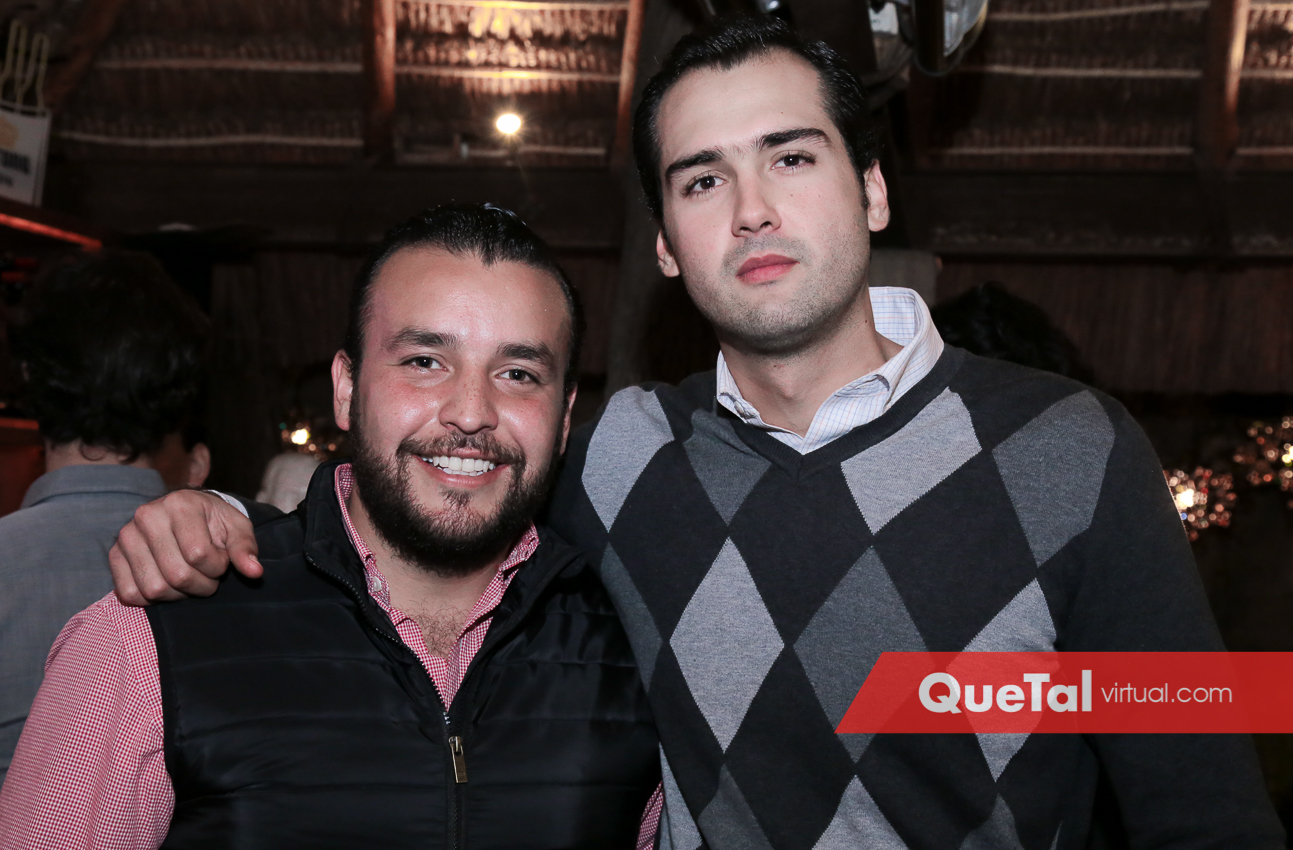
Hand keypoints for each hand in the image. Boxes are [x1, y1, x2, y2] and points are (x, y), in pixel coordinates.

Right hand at [109, 490, 260, 605]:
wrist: (186, 513)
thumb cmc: (214, 522)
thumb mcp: (237, 528)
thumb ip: (245, 548)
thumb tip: (255, 572)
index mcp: (180, 504)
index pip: (199, 555)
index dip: (217, 568)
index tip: (221, 561)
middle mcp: (147, 516)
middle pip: (177, 575)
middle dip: (201, 585)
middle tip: (208, 576)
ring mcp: (126, 536)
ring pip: (155, 589)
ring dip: (179, 594)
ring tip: (189, 578)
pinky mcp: (114, 556)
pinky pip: (130, 594)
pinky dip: (153, 599)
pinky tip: (168, 584)